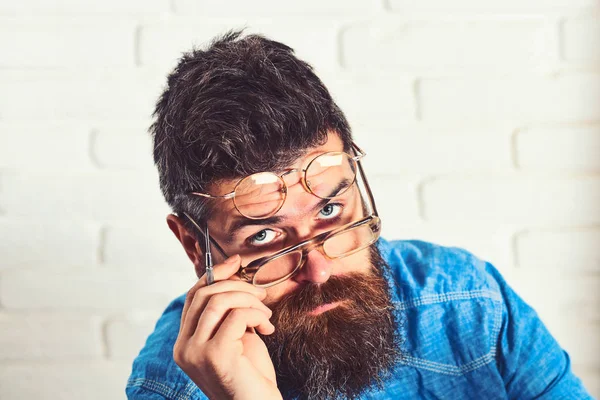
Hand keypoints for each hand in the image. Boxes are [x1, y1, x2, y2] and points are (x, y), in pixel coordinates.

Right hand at [173, 255, 281, 399]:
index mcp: (185, 342)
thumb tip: (231, 271)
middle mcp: (184, 347)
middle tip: (261, 295)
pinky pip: (236, 316)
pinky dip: (256, 315)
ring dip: (249, 300)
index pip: (194, 296)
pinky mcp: (215, 356)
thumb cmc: (250, 374)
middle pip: (205, 294)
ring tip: (266, 315)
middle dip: (237, 286)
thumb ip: (228, 311)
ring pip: (219, 301)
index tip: (236, 263)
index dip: (215, 275)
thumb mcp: (236, 335)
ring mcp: (196, 352)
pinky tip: (267, 328)